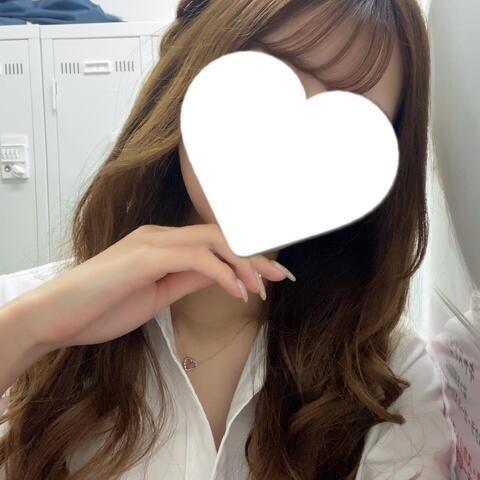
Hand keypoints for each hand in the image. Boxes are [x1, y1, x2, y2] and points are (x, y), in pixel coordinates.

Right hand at [18, 224, 292, 351]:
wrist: (54, 317)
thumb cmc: (100, 308)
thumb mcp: (156, 295)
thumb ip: (187, 279)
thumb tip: (221, 275)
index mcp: (162, 244)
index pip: (213, 243)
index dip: (245, 257)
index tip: (270, 275)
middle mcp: (159, 236)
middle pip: (220, 236)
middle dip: (255, 255)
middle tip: (282, 276)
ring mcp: (151, 243)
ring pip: (212, 241)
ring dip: (243, 264)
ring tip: (262, 288)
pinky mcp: (143, 257)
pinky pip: (194, 258)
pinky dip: (221, 273)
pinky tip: (236, 292)